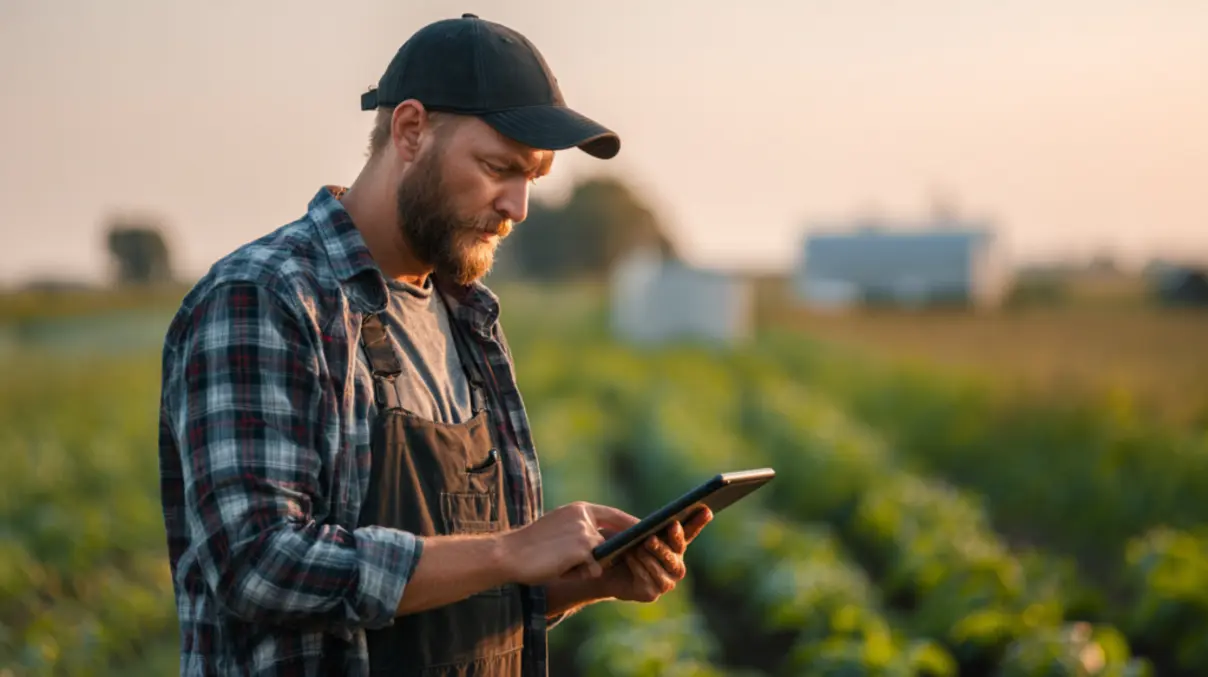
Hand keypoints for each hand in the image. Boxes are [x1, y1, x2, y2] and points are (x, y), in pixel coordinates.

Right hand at [498, 501, 638, 585]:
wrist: (509, 554)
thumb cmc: (532, 547)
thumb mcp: (559, 528)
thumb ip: (582, 530)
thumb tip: (606, 544)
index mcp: (579, 509)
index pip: (613, 515)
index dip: (629, 524)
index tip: (643, 532)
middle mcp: (584, 516)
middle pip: (611, 539)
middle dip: (612, 552)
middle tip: (613, 560)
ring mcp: (584, 531)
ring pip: (602, 557)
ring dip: (586, 567)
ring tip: (560, 564)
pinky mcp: (582, 549)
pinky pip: (593, 570)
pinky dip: (580, 575)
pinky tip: (560, 570)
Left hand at [596, 507, 712, 602]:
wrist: (600, 572)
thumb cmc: (618, 545)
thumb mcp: (629, 530)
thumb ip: (642, 526)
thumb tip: (650, 528)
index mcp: (673, 545)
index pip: (690, 532)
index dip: (698, 522)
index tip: (706, 509)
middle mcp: (674, 564)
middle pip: (676, 552)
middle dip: (667, 543)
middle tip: (654, 536)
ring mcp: (665, 581)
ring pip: (663, 567)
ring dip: (652, 556)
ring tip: (639, 546)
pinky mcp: (651, 594)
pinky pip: (648, 580)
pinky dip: (639, 567)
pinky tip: (630, 557)